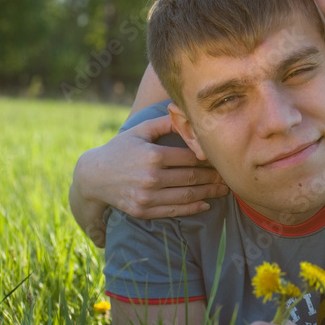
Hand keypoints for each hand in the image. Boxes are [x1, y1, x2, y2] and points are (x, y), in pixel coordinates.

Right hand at [76, 113, 227, 218]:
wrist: (93, 177)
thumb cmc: (120, 149)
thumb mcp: (140, 131)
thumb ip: (164, 123)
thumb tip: (187, 114)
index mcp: (153, 155)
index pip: (190, 158)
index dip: (209, 160)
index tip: (222, 159)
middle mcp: (151, 177)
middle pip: (192, 178)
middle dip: (214, 177)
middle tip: (230, 175)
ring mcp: (147, 196)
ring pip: (186, 195)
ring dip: (208, 193)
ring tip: (224, 190)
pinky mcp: (143, 210)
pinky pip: (173, 210)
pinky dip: (192, 208)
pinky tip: (205, 204)